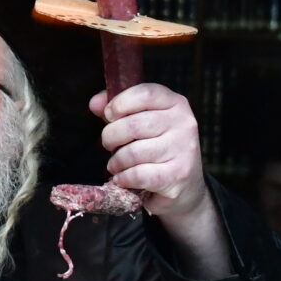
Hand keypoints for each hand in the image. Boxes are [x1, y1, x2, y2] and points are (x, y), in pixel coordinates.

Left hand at [89, 84, 223, 254]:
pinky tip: (123, 178)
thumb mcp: (142, 123)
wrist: (185, 187)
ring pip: (134, 152)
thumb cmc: (158, 149)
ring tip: (115, 165)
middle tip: (108, 145)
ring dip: (116, 161)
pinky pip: (139, 174)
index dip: (120, 103)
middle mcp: (184, 123)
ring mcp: (183, 150)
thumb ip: (119, 109)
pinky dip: (124, 178)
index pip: (145, 93)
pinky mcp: (178, 175)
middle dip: (111, 136)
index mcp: (176, 104)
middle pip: (134, 125)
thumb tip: (95, 103)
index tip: (109, 115)